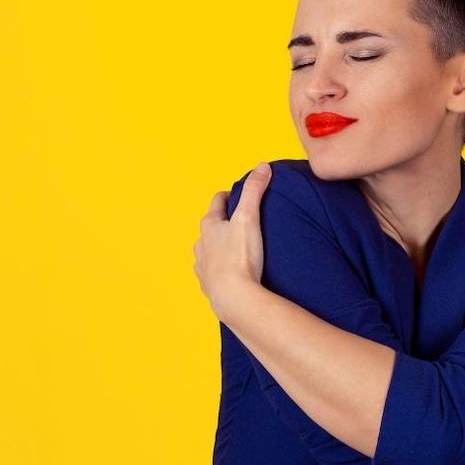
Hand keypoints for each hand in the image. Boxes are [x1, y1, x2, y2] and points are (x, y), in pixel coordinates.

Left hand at [193, 162, 272, 317]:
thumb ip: (255, 191)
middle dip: (225, 222)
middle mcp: (201, 244)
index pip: (218, 202)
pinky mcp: (208, 285)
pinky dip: (222, 269)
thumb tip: (263, 166)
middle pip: (212, 226)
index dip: (230, 196)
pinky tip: (234, 273)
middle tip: (243, 222)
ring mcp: (203, 266)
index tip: (240, 196)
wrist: (234, 298)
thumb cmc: (240, 257)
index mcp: (209, 225)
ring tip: (239, 249)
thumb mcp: (249, 217)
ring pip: (210, 250)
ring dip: (221, 247)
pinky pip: (213, 272)